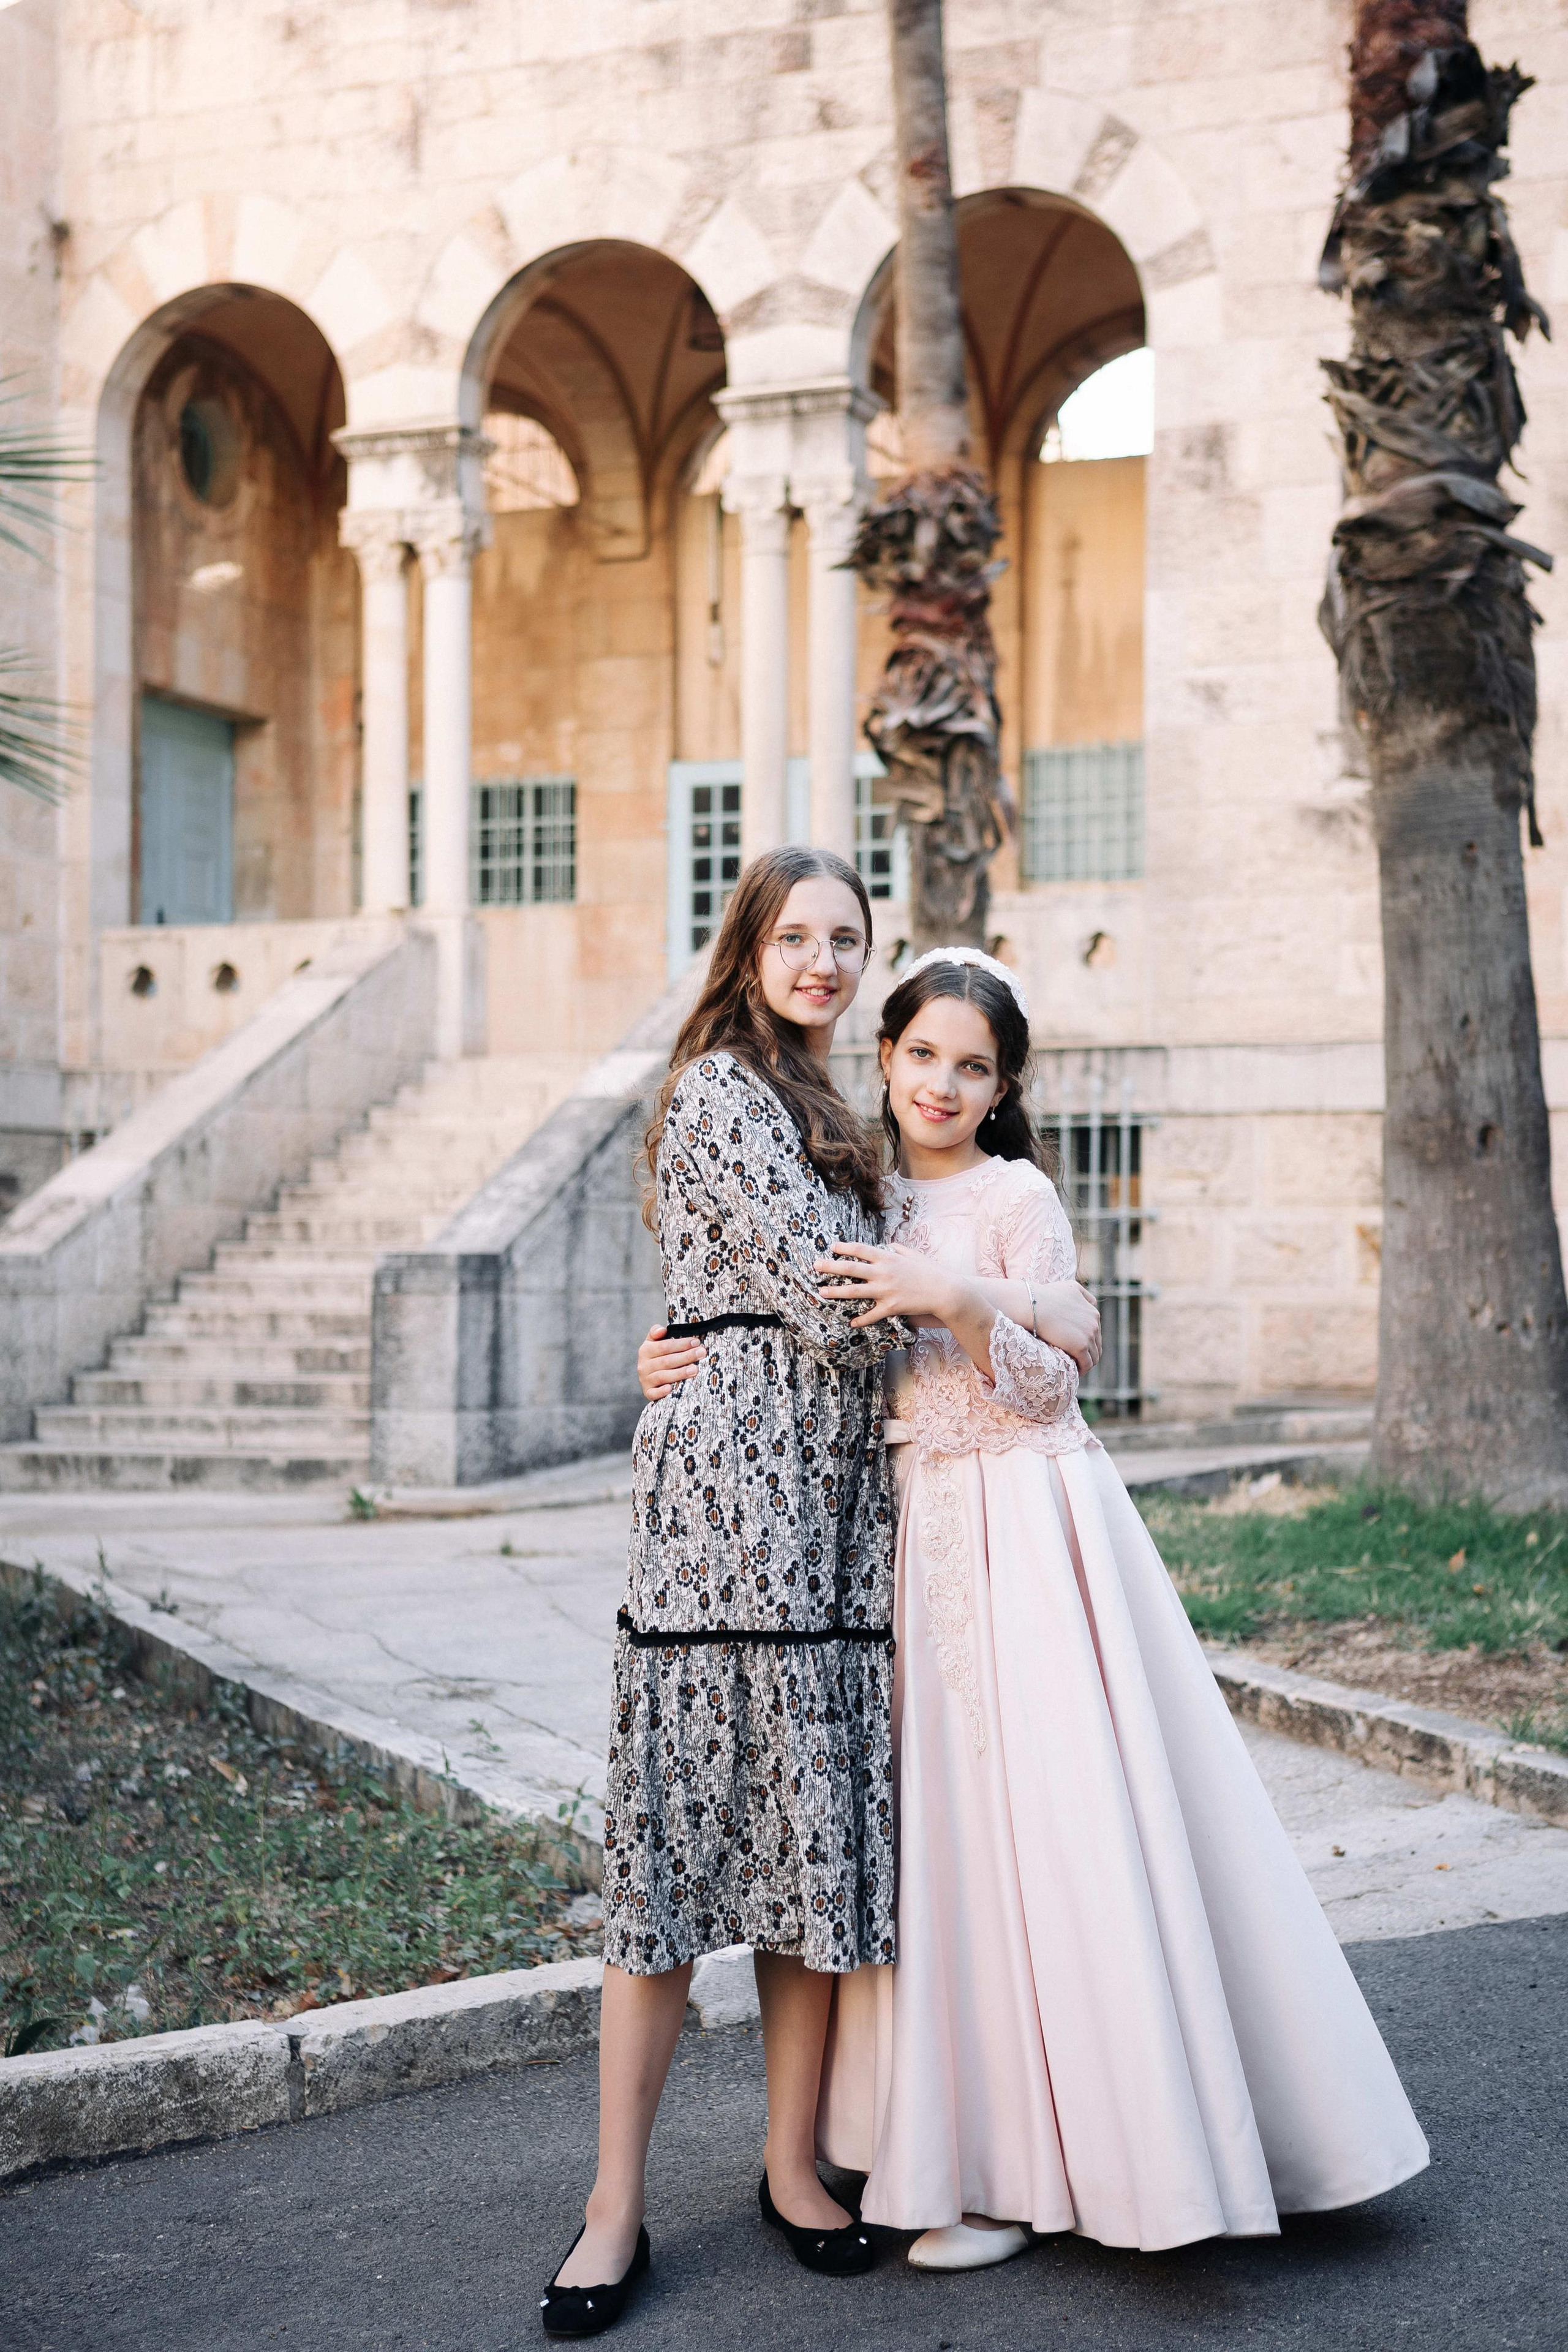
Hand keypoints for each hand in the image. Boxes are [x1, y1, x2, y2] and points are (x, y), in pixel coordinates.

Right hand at [637, 1324, 704, 1401]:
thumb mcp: (654, 1342)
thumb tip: (662, 1330)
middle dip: (686, 1357)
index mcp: (645, 1350)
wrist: (649, 1377)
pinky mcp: (648, 1392)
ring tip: (695, 1369)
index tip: (696, 1342)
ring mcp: (645, 1380)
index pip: (664, 1346)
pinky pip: (653, 1393)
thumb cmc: (658, 1357)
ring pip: (663, 1376)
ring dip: (679, 1373)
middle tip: (701, 1353)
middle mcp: (643, 1366)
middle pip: (666, 1361)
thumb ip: (656, 1333)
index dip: (681, 1344)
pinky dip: (661, 1392)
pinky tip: (671, 1388)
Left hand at [814, 1241, 957, 1328]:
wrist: (945, 1292)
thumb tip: (888, 1244)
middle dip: (830, 1266)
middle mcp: (883, 1273)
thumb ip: (899, 1249)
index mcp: (888, 1258)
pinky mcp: (891, 1307)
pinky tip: (851, 1322)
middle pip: (850, 1268)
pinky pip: (871, 1315)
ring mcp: (885, 1290)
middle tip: (815, 1266)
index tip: (832, 1247)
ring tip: (821, 1292)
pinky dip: (860, 1320)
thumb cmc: (931, 1272)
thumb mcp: (915, 1255)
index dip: (844, 1247)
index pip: (861, 1249)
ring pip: (854, 1291)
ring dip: (835, 1292)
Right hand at [1034, 1280, 1100, 1375]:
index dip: (1087, 1341)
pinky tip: (1074, 1371)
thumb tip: (1093, 1303)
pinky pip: (1087, 1364)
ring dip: (1086, 1363)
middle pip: (1097, 1345)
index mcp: (1093, 1312)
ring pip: (1094, 1356)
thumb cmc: (1046, 1295)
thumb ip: (1084, 1294)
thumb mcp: (1070, 1287)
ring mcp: (1089, 1335)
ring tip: (1075, 1367)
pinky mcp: (1081, 1346)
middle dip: (1088, 1353)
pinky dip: (1082, 1369)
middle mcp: (1095, 1323)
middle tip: (1076, 1359)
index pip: (1096, 1332)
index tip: (1076, 1346)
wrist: (1033, 1304)